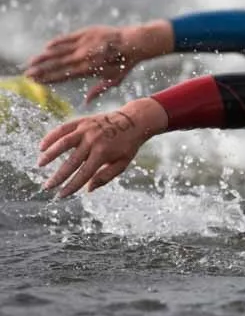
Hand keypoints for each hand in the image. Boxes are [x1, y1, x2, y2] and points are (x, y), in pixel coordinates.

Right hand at [25, 21, 172, 102]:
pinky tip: (47, 47)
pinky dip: (56, 43)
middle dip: (41, 70)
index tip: (37, 81)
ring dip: (44, 56)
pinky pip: (67, 38)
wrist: (134, 43)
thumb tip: (86, 102)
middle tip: (27, 74)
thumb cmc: (125, 64)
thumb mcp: (114, 80)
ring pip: (58, 51)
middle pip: (57, 64)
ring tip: (31, 61)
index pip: (63, 76)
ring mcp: (84, 44)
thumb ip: (99, 90)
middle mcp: (84, 57)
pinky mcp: (86, 33)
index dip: (48, 78)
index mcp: (89, 70)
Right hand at [37, 98, 167, 197]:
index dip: (71, 186)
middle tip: (47, 187)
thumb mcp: (122, 163)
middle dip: (58, 177)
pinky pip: (63, 128)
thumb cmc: (128, 145)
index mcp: (103, 154)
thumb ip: (105, 176)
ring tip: (40, 165)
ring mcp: (86, 130)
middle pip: (71, 162)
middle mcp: (93, 141)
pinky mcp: (82, 121)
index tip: (61, 195)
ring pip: (63, 143)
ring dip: (49, 154)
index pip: (83, 174)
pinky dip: (51, 137)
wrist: (134, 120)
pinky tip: (42, 146)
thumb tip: (87, 189)